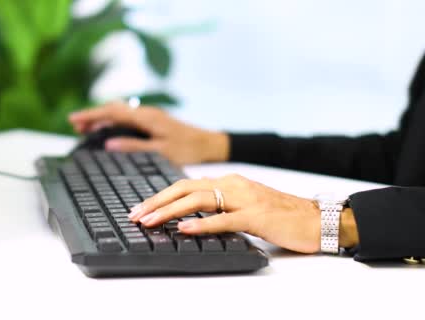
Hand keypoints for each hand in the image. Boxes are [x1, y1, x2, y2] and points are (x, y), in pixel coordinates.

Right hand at [69, 102, 230, 164]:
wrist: (210, 144)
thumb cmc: (188, 149)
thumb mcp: (160, 152)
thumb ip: (134, 146)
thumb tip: (109, 143)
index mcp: (146, 117)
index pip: (112, 112)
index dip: (91, 115)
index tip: (74, 120)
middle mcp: (146, 113)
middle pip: (113, 109)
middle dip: (93, 115)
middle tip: (74, 125)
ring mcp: (149, 116)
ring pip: (119, 112)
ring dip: (102, 118)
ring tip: (84, 128)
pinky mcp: (153, 121)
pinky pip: (127, 117)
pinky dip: (113, 121)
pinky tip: (106, 129)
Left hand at [128, 174, 327, 253]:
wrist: (315, 219)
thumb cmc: (279, 215)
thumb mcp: (242, 206)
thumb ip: (218, 208)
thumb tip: (187, 218)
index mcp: (228, 182)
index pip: (186, 185)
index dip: (160, 196)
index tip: (140, 208)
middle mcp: (233, 185)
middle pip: (186, 189)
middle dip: (157, 202)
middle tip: (135, 215)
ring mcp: (245, 199)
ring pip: (199, 200)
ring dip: (170, 211)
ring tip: (149, 222)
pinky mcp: (257, 216)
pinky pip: (225, 219)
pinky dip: (202, 224)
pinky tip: (185, 229)